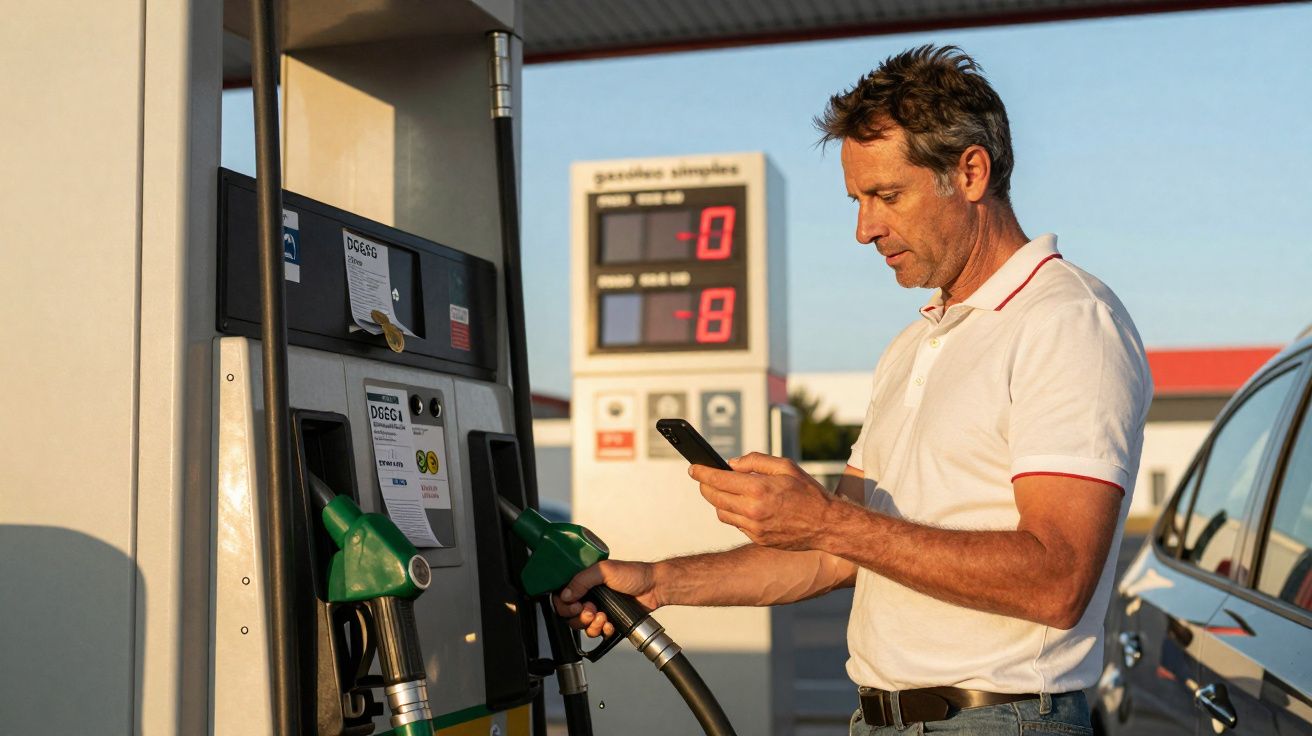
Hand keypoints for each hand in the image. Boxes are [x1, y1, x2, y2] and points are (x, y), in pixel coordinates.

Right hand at [552, 559, 657, 638]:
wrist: (654, 588)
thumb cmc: (634, 574)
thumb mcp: (604, 571)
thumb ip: (582, 580)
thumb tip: (566, 594)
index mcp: (584, 581)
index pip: (563, 596)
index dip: (565, 605)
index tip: (576, 606)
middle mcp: (589, 595)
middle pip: (570, 615)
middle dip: (580, 617)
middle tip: (591, 611)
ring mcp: (598, 608)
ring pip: (582, 626)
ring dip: (591, 625)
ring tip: (604, 617)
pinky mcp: (608, 620)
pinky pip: (597, 632)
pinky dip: (603, 630)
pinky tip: (610, 624)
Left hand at [691, 452, 835, 550]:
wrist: (826, 525)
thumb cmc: (807, 492)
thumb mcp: (785, 466)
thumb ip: (756, 461)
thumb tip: (732, 463)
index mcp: (758, 489)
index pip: (718, 479)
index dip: (701, 472)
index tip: (693, 467)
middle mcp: (752, 510)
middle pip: (714, 497)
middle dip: (705, 486)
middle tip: (703, 478)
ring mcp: (754, 528)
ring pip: (721, 513)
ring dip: (718, 501)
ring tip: (724, 490)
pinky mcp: (758, 539)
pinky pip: (736, 524)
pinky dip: (734, 514)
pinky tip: (742, 505)